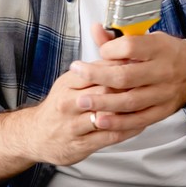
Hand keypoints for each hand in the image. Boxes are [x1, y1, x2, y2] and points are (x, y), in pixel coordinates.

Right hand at [16, 57, 143, 165]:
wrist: (36, 134)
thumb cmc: (60, 106)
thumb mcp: (71, 81)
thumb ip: (93, 67)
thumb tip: (111, 42)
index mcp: (68, 83)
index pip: (97, 71)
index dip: (120, 68)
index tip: (139, 65)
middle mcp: (68, 103)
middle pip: (103, 92)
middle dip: (127, 88)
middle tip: (149, 84)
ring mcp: (73, 125)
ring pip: (107, 115)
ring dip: (129, 111)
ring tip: (147, 105)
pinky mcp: (81, 144)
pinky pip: (109, 136)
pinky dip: (127, 130)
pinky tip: (139, 123)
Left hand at [64, 25, 185, 134]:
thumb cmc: (166, 53)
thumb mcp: (147, 38)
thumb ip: (118, 38)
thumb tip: (95, 28)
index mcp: (158, 48)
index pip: (130, 48)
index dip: (110, 50)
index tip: (99, 52)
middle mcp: (163, 71)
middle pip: (126, 76)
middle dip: (97, 77)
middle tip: (77, 74)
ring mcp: (164, 93)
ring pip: (131, 101)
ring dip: (104, 103)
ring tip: (81, 102)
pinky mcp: (163, 111)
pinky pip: (139, 120)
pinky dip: (119, 122)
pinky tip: (100, 120)